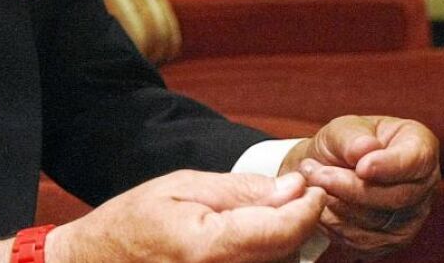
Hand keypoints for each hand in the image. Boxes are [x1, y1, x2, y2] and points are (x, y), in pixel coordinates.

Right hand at [0, 170, 326, 262]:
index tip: (312, 187)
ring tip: (261, 218)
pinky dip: (263, 257)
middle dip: (296, 222)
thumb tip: (293, 188)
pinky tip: (246, 241)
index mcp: (208, 247)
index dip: (308, 207)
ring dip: (281, 243)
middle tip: (289, 196)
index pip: (284, 231)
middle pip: (289, 252)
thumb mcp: (181, 188)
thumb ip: (240, 191)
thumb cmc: (131, 225)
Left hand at [285, 115, 439, 257]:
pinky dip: (335, 223)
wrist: (328, 167)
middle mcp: (423, 185)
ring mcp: (410, 217)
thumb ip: (352, 137)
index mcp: (419, 147)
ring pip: (376, 222)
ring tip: (312, 181)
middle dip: (350, 187)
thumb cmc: (342, 143)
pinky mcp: (389, 241)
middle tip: (316, 173)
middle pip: (395, 197)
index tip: (361, 167)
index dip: (389, 166)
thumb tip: (363, 149)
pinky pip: (362, 240)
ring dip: (336, 203)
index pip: (415, 161)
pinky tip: (319, 203)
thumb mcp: (343, 128)